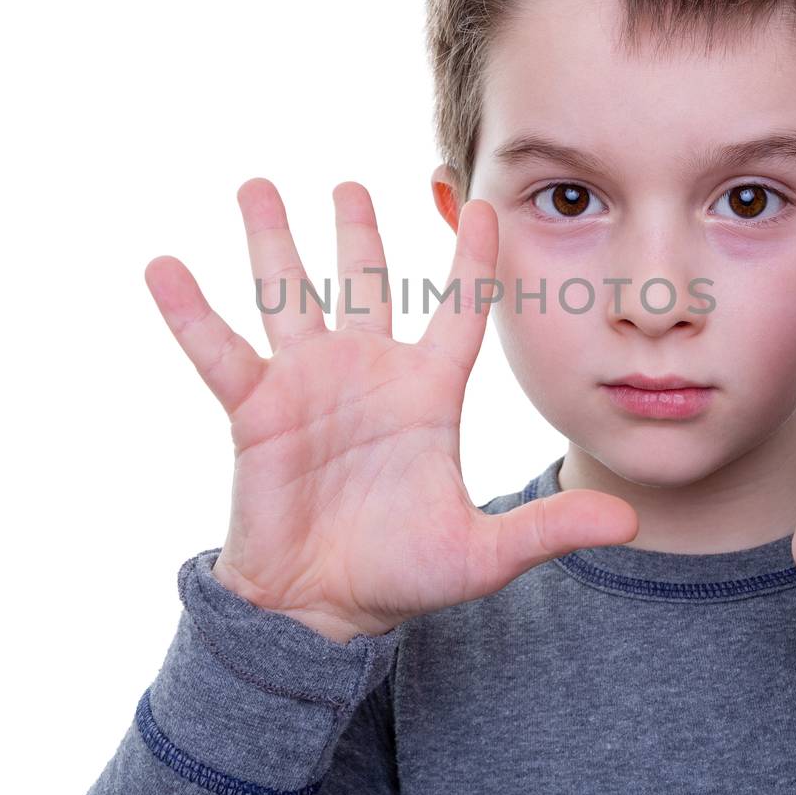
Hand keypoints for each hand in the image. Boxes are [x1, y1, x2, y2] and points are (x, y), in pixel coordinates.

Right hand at [144, 179, 638, 642]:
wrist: (321, 612)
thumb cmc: (401, 576)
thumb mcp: (483, 554)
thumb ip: (548, 530)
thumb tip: (631, 525)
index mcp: (426, 394)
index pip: (458, 312)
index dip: (472, 262)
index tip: (484, 205)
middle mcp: (366, 374)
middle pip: (364, 284)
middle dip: (356, 232)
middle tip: (350, 181)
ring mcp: (307, 385)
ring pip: (289, 296)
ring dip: (272, 241)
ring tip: (255, 184)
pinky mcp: (255, 410)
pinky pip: (220, 351)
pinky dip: (191, 312)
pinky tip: (164, 264)